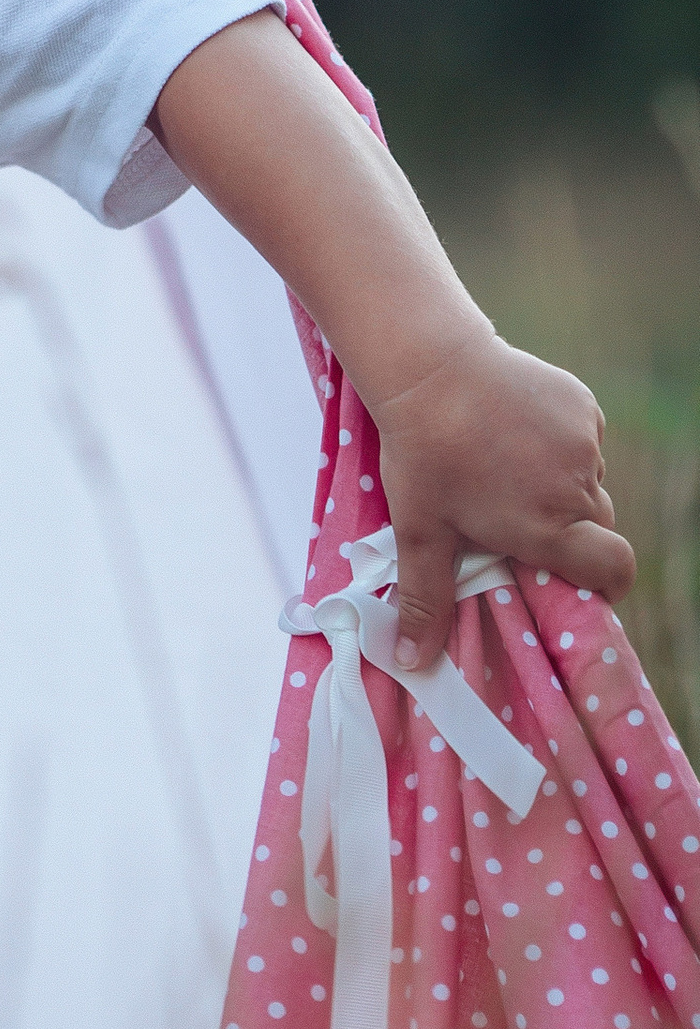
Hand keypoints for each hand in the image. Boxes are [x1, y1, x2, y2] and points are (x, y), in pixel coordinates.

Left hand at [370, 327, 636, 669]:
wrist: (429, 365)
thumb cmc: (423, 454)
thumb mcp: (420, 531)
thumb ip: (426, 598)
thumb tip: (414, 663)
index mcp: (549, 528)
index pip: (614, 570)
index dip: (606, 581)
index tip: (580, 580)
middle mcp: (577, 489)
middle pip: (597, 526)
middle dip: (568, 530)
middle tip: (517, 517)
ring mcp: (583, 443)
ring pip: (589, 480)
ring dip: (562, 483)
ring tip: (507, 466)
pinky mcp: (581, 403)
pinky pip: (584, 437)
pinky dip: (561, 441)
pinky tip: (517, 429)